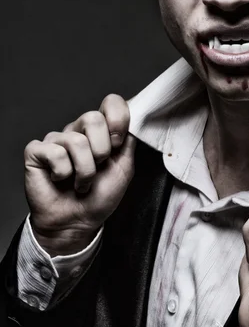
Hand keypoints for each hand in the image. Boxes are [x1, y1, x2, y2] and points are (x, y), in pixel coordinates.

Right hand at [24, 94, 134, 255]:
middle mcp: (77, 130)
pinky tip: (60, 180)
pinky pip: (55, 153)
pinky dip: (63, 173)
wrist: (77, 223)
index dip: (118, 118)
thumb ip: (129, 141)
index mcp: (100, 130)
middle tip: (99, 167)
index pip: (111, 103)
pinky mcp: (36, 151)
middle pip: (93, 118)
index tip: (118, 143)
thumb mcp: (124, 168)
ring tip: (81, 182)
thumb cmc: (99, 197)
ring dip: (85, 171)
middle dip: (102, 150)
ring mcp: (56, 139)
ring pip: (76, 141)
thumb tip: (135, 120)